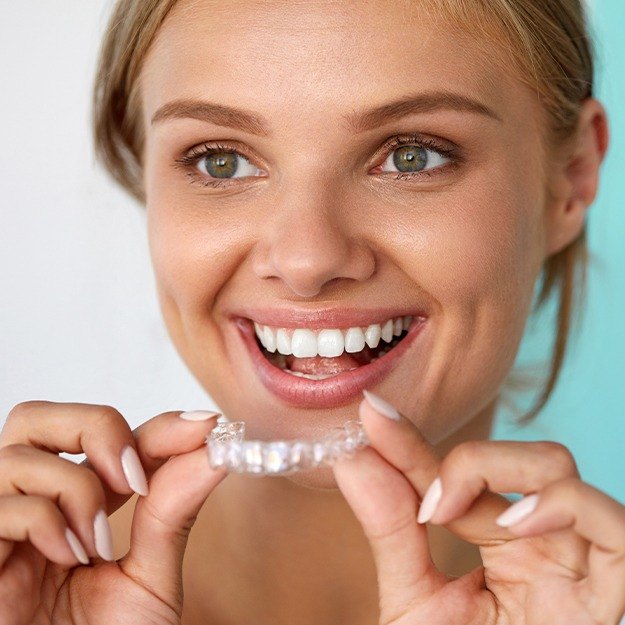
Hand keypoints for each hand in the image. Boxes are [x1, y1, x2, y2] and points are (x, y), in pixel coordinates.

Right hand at [0, 401, 225, 624]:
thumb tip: (215, 449)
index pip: (107, 436)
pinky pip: (0, 506)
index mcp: (73, 508)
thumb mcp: (149, 578)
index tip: (206, 428)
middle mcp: (29, 508)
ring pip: (20, 453)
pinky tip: (68, 559)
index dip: (157, 424)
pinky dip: (46, 521)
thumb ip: (173, 511)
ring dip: (77, 488)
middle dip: (96, 429)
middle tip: (134, 478)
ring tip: (98, 544)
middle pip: (38, 418)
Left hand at [333, 392, 624, 624]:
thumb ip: (389, 530)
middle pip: (519, 455)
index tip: (371, 417)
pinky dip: (570, 510)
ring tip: (454, 513)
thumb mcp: (413, 602)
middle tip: (426, 503)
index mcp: (497, 541)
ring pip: (565, 473)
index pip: (458, 472)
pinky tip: (516, 529)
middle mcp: (540, 545)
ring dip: (509, 474)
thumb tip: (352, 458)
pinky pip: (619, 532)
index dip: (412, 443)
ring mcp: (576, 567)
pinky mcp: (607, 599)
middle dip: (470, 459)